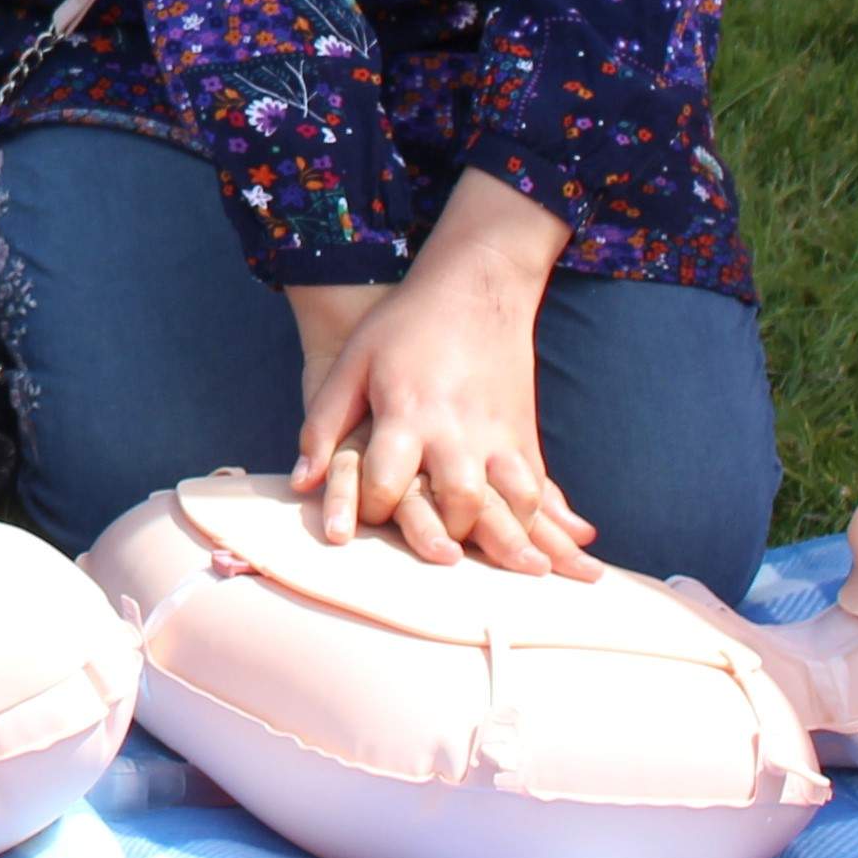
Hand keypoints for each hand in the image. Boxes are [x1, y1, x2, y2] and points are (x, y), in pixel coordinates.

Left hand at [289, 171, 596, 577]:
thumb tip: (300, 485)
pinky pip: (538, 485)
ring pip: (512, 499)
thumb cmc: (402, 326)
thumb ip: (324, 425)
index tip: (359, 527)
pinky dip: (546, 518)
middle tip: (443, 562)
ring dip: (513, 538)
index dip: (370, 510)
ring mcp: (497, 433)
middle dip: (451, 536)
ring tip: (523, 572)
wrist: (474, 286)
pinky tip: (556, 545)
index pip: (387, 483)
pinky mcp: (522, 433)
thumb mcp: (352, 365)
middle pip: (459, 501)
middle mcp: (457, 431)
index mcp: (408, 414)